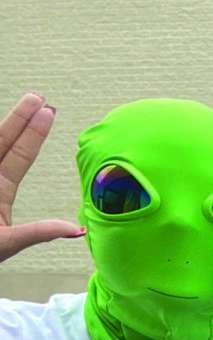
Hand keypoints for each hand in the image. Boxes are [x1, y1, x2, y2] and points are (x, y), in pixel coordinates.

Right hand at [0, 94, 84, 262]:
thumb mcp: (9, 242)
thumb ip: (39, 232)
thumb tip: (78, 230)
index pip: (20, 154)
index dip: (34, 133)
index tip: (49, 111)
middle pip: (1, 140)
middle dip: (18, 118)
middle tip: (37, 96)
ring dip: (4, 122)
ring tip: (24, 100)